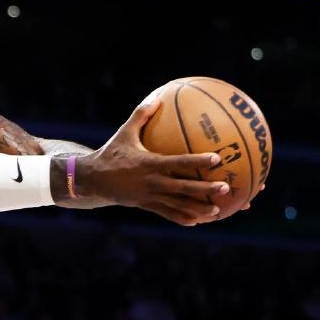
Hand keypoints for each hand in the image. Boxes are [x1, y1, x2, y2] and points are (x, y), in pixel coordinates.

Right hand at [71, 91, 228, 225]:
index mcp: (150, 163)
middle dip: (205, 189)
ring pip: (178, 205)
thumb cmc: (111, 152)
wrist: (92, 179)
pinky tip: (197, 222)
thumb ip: (141, 116)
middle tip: (226, 188)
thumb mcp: (124, 133)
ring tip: (217, 212)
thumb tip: (158, 98)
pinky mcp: (146, 206)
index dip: (198, 161)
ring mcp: (150, 196)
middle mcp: (152, 182)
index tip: (216, 158)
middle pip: (184, 188)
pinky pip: (167, 214)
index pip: (179, 162)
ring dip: (198, 209)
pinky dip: (182, 218)